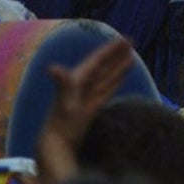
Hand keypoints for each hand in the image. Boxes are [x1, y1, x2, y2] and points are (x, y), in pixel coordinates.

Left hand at [36, 37, 133, 183]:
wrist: (58, 144)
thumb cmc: (61, 122)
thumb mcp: (64, 100)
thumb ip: (63, 83)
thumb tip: (52, 67)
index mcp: (77, 78)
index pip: (98, 59)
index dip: (111, 49)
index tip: (126, 39)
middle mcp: (82, 84)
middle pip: (104, 65)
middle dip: (116, 54)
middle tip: (132, 42)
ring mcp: (87, 96)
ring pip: (107, 77)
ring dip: (118, 67)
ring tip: (132, 57)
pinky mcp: (92, 107)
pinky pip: (106, 90)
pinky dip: (115, 82)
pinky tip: (121, 77)